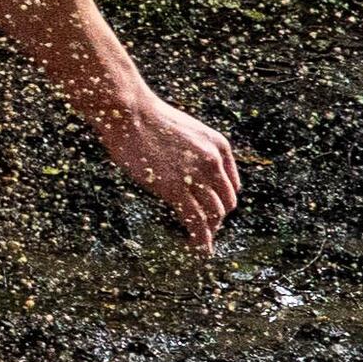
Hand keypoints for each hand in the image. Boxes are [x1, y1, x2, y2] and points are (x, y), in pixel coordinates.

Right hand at [101, 91, 242, 253]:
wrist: (129, 113)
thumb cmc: (147, 119)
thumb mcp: (185, 131)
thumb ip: (194, 152)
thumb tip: (187, 171)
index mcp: (219, 146)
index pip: (232, 185)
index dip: (222, 202)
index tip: (213, 213)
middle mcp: (214, 161)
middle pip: (226, 202)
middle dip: (217, 219)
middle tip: (205, 231)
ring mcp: (196, 175)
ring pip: (213, 214)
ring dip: (209, 231)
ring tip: (202, 243)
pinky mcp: (175, 188)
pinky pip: (195, 220)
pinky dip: (200, 238)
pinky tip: (198, 248)